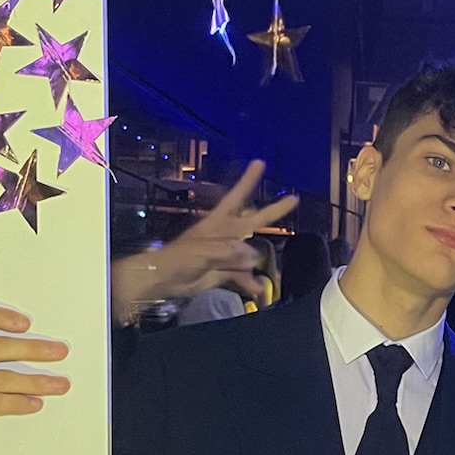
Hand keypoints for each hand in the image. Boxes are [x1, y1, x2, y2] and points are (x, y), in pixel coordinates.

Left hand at [110, 160, 296, 320]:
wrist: (162, 280)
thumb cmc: (176, 258)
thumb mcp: (201, 251)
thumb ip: (227, 252)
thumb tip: (252, 255)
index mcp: (216, 223)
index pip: (236, 198)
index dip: (248, 182)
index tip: (259, 164)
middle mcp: (224, 235)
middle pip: (252, 220)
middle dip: (272, 211)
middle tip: (292, 198)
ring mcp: (224, 253)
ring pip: (248, 254)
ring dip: (255, 263)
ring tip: (260, 274)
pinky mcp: (222, 272)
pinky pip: (241, 276)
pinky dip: (248, 282)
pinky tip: (256, 290)